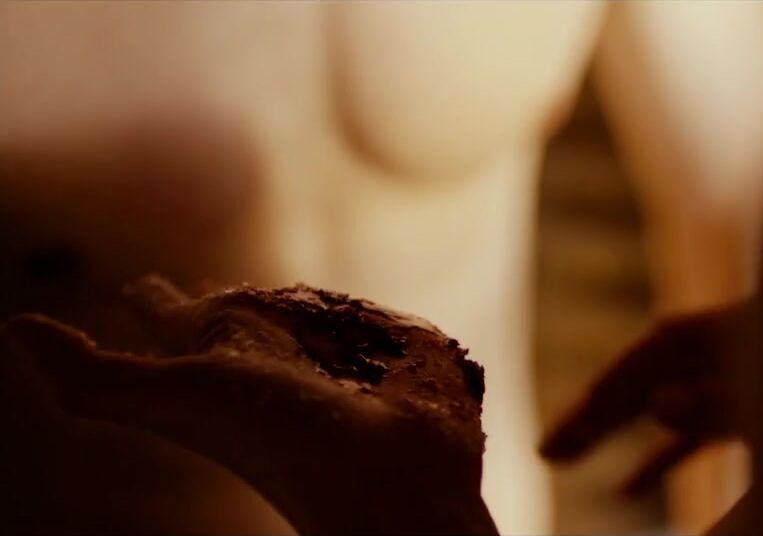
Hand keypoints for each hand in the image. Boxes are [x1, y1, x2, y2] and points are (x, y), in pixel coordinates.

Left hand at [1, 275, 496, 534]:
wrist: (393, 478)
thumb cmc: (285, 442)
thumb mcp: (178, 399)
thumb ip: (94, 374)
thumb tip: (17, 327)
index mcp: (221, 362)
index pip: (176, 322)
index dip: (155, 303)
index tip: (137, 287)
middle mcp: (280, 362)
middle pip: (245, 320)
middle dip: (225, 303)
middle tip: (204, 292)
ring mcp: (345, 359)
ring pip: (312, 319)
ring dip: (299, 308)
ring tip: (284, 305)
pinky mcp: (403, 357)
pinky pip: (382, 328)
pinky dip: (376, 324)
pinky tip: (370, 328)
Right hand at [540, 300, 750, 494]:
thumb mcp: (762, 389)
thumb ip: (713, 404)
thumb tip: (657, 407)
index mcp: (693, 336)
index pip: (625, 373)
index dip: (589, 410)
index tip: (553, 445)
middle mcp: (694, 353)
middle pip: (628, 389)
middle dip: (586, 423)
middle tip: (544, 454)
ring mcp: (713, 379)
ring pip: (647, 411)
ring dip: (605, 436)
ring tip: (557, 461)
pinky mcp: (737, 411)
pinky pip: (688, 439)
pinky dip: (657, 461)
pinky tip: (624, 491)